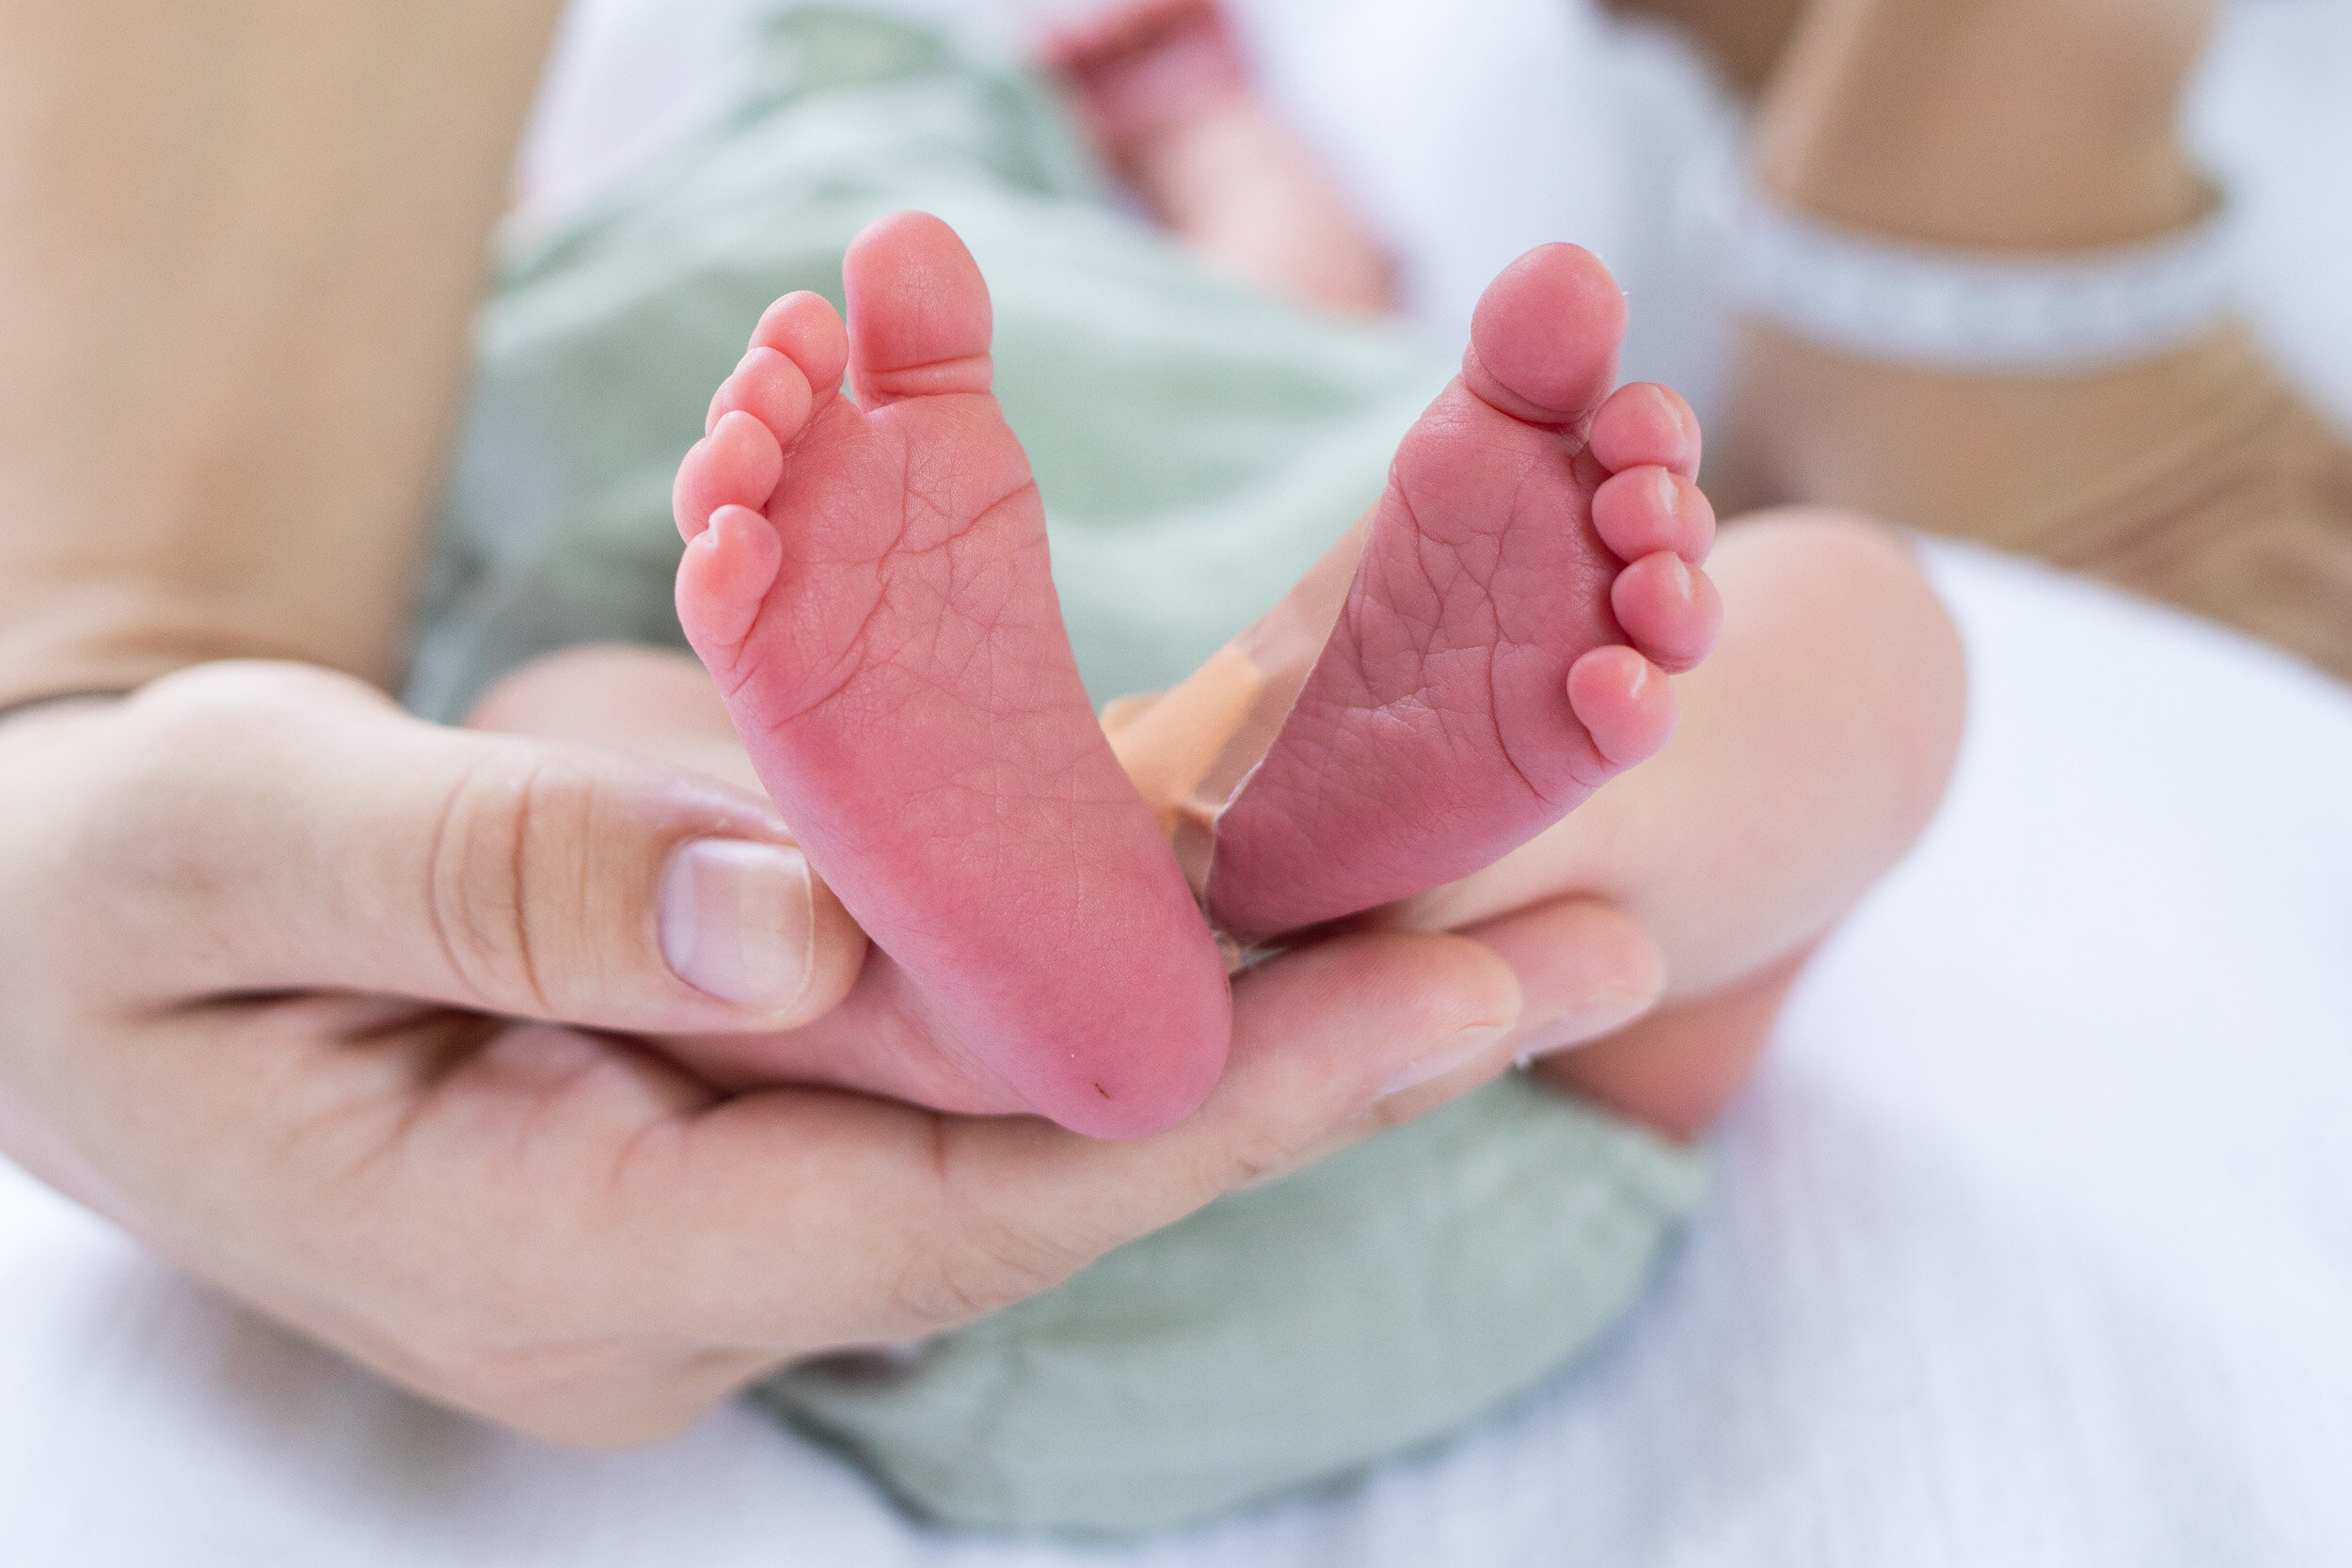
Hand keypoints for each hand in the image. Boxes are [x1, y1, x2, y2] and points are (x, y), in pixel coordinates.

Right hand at [0, 659, 1662, 1444]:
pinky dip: (1115, 979)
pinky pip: (957, 1066)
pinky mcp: (728, 1140)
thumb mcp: (245, 846)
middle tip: (1582, 941)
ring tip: (1503, 910)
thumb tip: (813, 912)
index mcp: (555, 1261)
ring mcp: (711, 1222)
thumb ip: (516, 881)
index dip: (1204, 1105)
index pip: (946, 1205)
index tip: (1444, 999)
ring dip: (1258, 1019)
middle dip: (1316, 1066)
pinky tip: (1277, 905)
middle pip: (1046, 1182)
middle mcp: (675, 1287)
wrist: (36, 938)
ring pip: (1027, 1127)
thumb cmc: (102, 900)